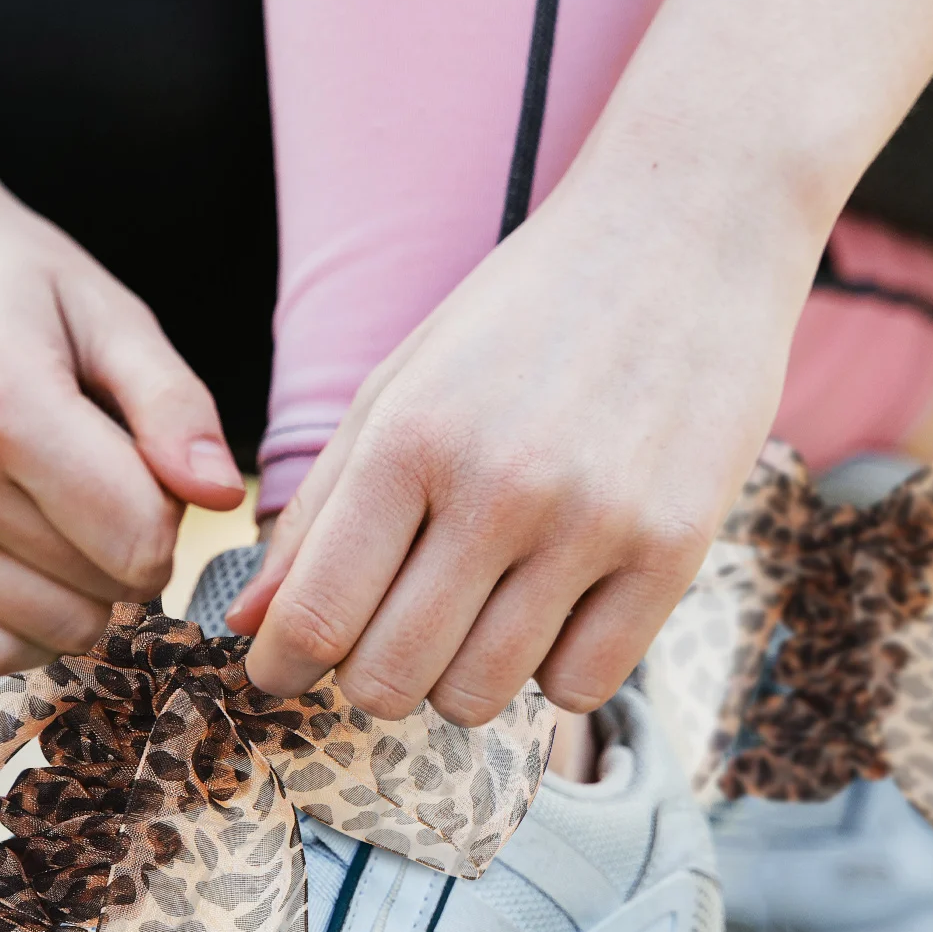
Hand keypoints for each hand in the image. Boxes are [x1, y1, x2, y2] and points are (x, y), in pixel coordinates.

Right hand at [0, 174, 243, 674]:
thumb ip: (175, 406)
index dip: (169, 518)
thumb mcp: (108, 312)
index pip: (137, 542)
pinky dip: (29, 625)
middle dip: (128, 550)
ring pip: (50, 633)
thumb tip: (222, 498)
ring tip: (61, 512)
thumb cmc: (2, 275)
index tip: (145, 467)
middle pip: (99, 592)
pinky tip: (29, 560)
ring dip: (84, 592)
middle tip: (100, 479)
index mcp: (0, 406)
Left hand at [229, 160, 818, 723]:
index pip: (315, 616)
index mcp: (409, 439)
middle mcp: (498, 488)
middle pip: (388, 679)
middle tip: (384, 638)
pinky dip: (547, 672)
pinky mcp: (676, 551)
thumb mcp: (398, 389)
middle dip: (366, 679)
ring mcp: (594, 524)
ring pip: (478, 697)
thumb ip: (318, 511)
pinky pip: (579, 688)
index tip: (277, 675)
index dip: (279, 667)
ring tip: (472, 614)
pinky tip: (549, 613)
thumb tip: (247, 624)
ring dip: (454, 678)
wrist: (685, 234)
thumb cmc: (521, 318)